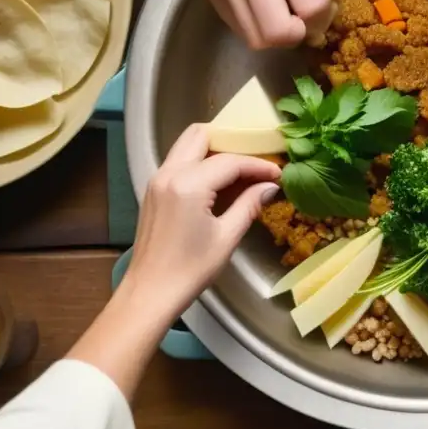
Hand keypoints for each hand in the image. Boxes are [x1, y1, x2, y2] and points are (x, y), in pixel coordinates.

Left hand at [123, 124, 281, 317]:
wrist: (149, 293)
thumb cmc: (190, 270)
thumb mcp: (226, 237)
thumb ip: (249, 204)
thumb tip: (269, 187)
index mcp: (188, 184)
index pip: (229, 161)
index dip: (257, 165)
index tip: (278, 174)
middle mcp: (168, 174)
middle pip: (200, 135)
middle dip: (231, 142)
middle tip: (255, 161)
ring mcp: (157, 180)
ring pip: (187, 145)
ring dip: (214, 150)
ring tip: (240, 170)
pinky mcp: (153, 190)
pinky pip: (179, 162)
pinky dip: (201, 162)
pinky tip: (219, 182)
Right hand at [141, 0, 340, 50]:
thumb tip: (326, 15)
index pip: (311, 5)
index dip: (323, 18)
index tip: (322, 9)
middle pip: (278, 33)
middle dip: (299, 35)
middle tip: (303, 18)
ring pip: (257, 40)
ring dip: (278, 35)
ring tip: (284, 10)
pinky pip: (241, 30)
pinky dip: (259, 27)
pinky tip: (265, 4)